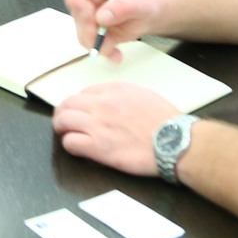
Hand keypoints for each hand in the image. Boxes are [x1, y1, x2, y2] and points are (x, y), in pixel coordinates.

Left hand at [51, 83, 182, 176]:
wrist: (176, 142)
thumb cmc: (167, 122)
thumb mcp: (145, 95)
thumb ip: (124, 95)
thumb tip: (110, 101)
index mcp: (116, 90)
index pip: (86, 92)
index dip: (81, 102)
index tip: (82, 111)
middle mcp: (103, 104)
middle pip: (68, 103)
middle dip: (63, 112)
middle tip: (64, 120)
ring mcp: (99, 125)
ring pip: (63, 120)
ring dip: (61, 126)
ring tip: (65, 133)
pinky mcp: (99, 147)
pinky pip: (71, 142)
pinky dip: (70, 144)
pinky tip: (77, 147)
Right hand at [62, 0, 160, 57]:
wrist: (149, 15)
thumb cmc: (144, 2)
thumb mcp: (139, 1)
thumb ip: (122, 6)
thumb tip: (101, 17)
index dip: (75, 0)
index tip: (91, 16)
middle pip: (75, 13)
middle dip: (89, 29)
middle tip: (105, 37)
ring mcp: (89, 16)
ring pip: (81, 32)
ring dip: (96, 43)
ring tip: (115, 48)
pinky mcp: (93, 31)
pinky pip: (90, 44)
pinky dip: (103, 51)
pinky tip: (116, 54)